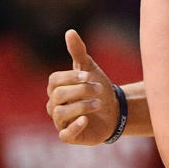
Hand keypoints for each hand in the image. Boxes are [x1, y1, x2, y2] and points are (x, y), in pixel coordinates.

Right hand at [46, 29, 118, 144]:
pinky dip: (74, 127)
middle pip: (59, 96)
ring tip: (99, 103)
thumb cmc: (97, 88)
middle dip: (81, 90)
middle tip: (99, 88)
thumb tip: (70, 31)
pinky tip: (85, 119)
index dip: (71, 77)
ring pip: (61, 114)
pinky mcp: (70, 135)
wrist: (113, 111)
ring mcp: (61, 121)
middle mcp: (54, 105)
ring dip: (81, 106)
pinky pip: (65, 135)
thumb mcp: (89, 69)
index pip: (54, 80)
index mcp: (56, 88)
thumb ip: (78, 52)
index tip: (88, 75)